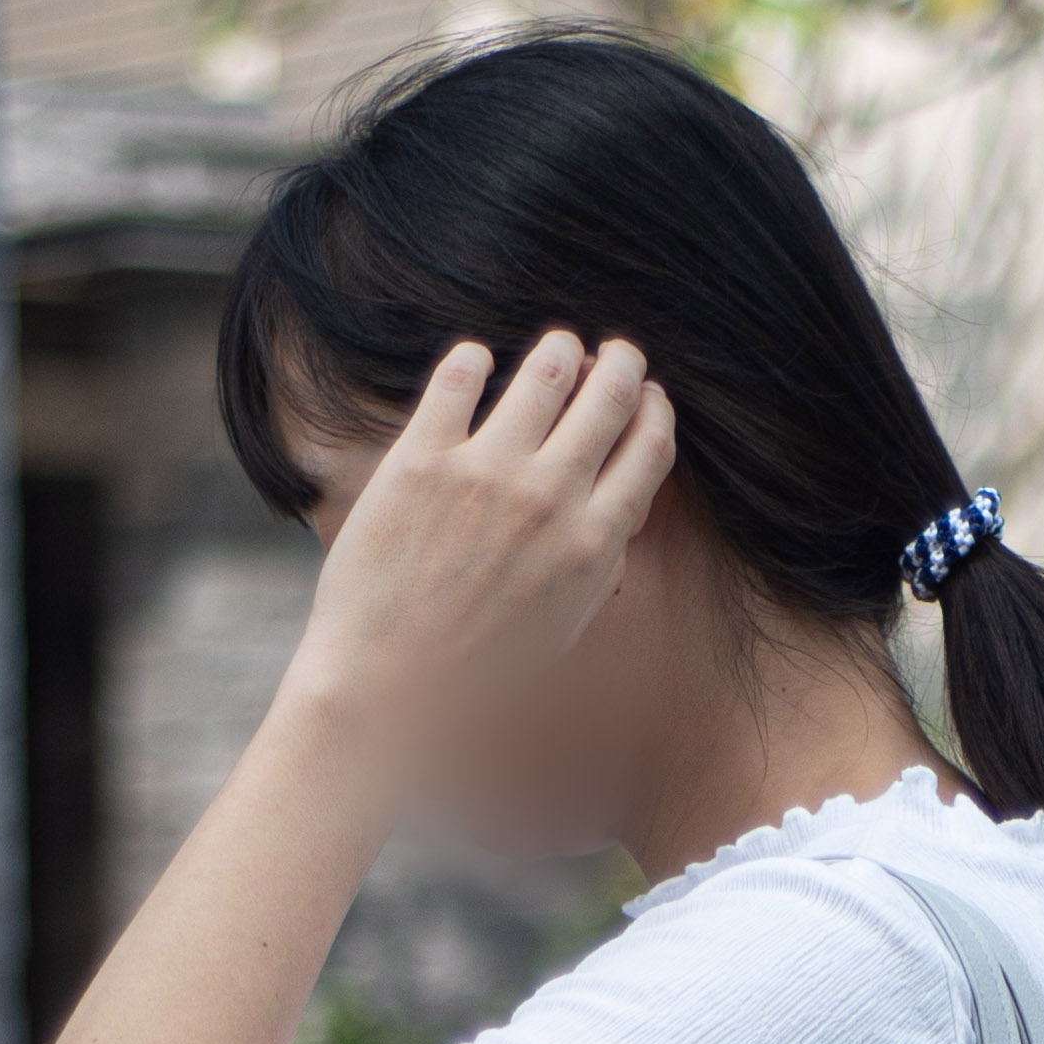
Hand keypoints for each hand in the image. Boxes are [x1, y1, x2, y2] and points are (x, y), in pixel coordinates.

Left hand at [279, 330, 674, 765]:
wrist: (389, 692)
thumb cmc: (476, 677)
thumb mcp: (560, 631)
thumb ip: (595, 568)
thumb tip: (614, 512)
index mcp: (592, 546)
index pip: (650, 447)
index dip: (655, 409)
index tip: (649, 397)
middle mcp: (548, 499)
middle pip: (610, 395)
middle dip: (621, 364)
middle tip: (613, 355)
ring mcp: (485, 473)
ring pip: (547, 370)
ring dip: (560, 351)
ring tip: (557, 352)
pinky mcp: (421, 459)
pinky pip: (460, 374)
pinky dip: (475, 360)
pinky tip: (475, 365)